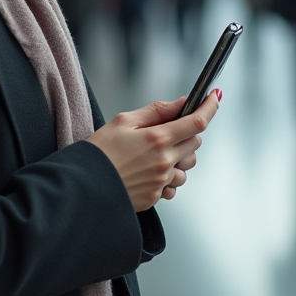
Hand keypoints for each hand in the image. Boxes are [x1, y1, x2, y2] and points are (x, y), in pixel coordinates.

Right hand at [85, 90, 219, 211]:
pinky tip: (149, 172)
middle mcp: (164, 162)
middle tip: (167, 129)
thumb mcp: (123, 121)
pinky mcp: (155, 198)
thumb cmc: (98, 152)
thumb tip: (180, 103)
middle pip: (195, 143)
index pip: (197, 122)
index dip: (210, 107)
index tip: (215, 97)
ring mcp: (161, 182)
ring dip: (179, 157)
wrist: (80, 187)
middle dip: (187, 132)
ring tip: (153, 154)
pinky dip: (168, 178)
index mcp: (157, 139)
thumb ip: (156, 111)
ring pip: (187, 166)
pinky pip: (173, 185)